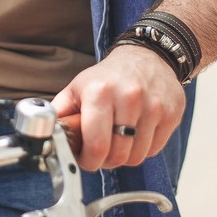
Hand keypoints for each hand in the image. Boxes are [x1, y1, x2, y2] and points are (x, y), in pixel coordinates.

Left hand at [51, 45, 185, 170]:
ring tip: (119, 140)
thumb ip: (59, 113)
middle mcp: (130, 98)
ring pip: (137, 157)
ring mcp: (154, 106)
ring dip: (125, 156)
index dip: (88, 161)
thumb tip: (44, 134)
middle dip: (106, 160)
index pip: (97, 146)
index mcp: (100, 92)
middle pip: (118, 156)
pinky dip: (143, 148)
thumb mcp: (77, 88)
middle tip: (102, 151)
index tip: (86, 158)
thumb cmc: (109, 76)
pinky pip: (154, 150)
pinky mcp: (172, 113)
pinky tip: (136, 133)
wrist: (149, 56)